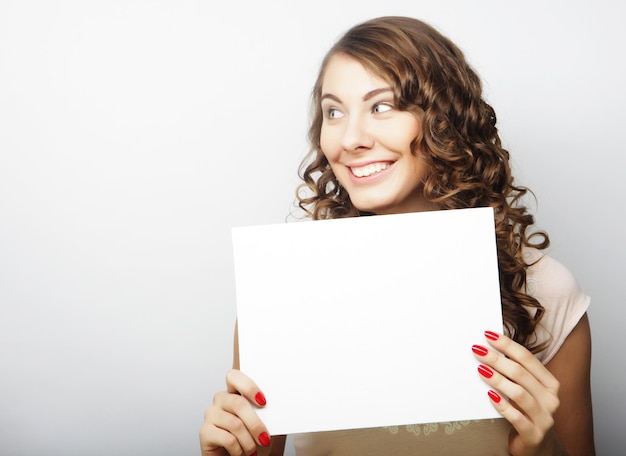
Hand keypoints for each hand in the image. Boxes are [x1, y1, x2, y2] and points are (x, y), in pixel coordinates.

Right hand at [199, 369, 270, 455]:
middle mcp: (221, 400)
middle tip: (265, 438)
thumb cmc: (254, 439)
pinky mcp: (205, 432)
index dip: (248, 386)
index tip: (263, 402)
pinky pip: (227, 438)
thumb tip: (279, 405)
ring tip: (253, 449)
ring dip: (249, 441)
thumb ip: (268, 411)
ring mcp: (211, 414)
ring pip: (235, 424)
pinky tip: (240, 452)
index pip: (234, 376)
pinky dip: (239, 449)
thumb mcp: (266, 423)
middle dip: (255, 424)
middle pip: (238, 403)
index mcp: (235, 392)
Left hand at [472, 331, 565, 455]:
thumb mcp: (526, 390)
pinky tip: (490, 396)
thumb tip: (490, 348)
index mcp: (550, 383)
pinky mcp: (534, 435)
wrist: (537, 446)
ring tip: (481, 369)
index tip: (488, 335)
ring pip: (519, 394)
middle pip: (521, 374)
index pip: (528, 359)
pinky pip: (517, 418)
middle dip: (497, 359)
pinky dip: (503, 405)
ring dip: (498, 379)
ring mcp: (544, 418)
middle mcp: (551, 399)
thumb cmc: (526, 412)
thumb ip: (516, 373)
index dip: (507, 345)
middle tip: (477, 350)